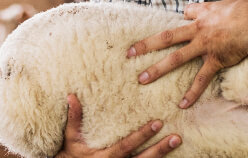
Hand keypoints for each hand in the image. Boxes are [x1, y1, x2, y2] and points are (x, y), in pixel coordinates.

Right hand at [55, 93, 180, 157]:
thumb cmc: (71, 154)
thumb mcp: (71, 138)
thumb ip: (74, 118)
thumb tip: (71, 96)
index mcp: (104, 157)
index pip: (126, 146)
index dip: (142, 136)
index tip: (158, 123)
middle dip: (160, 149)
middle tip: (176, 137)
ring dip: (162, 154)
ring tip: (177, 142)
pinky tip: (171, 155)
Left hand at [128, 0, 247, 107]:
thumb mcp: (237, 2)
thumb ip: (231, 6)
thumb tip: (242, 2)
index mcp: (204, 15)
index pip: (189, 12)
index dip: (187, 14)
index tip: (183, 16)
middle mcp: (199, 31)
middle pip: (167, 37)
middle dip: (147, 45)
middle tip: (129, 53)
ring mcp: (205, 47)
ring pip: (176, 58)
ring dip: (157, 69)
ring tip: (142, 79)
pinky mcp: (215, 61)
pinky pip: (201, 79)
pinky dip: (192, 93)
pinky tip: (183, 104)